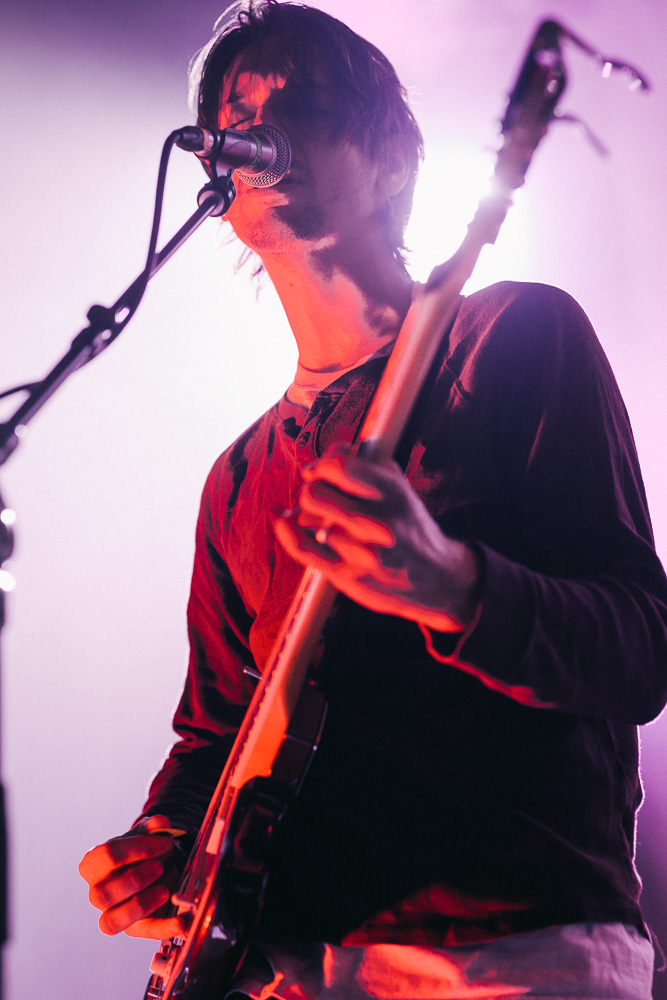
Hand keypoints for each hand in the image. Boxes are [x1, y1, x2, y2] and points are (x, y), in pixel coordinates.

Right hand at [79, 814, 187, 938]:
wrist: (157, 867)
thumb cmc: (144, 850)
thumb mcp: (147, 834)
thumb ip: (153, 827)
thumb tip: (160, 823)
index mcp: (94, 864)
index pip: (105, 856)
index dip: (136, 848)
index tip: (164, 842)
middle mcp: (97, 892)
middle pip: (102, 893)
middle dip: (134, 879)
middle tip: (160, 867)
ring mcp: (113, 913)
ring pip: (111, 921)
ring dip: (140, 906)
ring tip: (165, 891)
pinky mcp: (134, 929)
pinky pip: (143, 933)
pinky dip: (164, 929)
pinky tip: (181, 922)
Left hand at [275, 443, 478, 630]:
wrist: (439, 579)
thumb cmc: (411, 529)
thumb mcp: (399, 490)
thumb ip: (364, 468)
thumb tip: (319, 460)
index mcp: (393, 492)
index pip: (338, 465)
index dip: (321, 466)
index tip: (318, 472)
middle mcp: (380, 522)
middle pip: (314, 493)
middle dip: (311, 492)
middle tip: (320, 499)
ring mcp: (364, 553)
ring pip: (307, 520)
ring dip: (309, 518)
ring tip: (323, 521)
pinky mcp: (350, 577)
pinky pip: (302, 548)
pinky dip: (288, 533)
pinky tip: (285, 523)